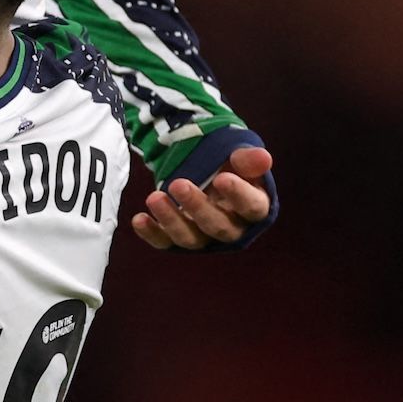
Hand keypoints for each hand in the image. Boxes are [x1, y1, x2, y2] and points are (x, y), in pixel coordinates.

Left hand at [130, 145, 272, 249]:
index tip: (221, 178)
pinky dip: (152, 234)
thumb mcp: (241, 159)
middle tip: (178, 184)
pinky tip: (139, 219)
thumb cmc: (232, 168)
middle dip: (197, 207)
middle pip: (218, 227)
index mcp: (254, 209)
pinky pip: (166, 243)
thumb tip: (263, 158)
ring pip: (191, 239)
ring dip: (171, 220)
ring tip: (154, 198)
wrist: (212, 175)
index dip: (238, 195)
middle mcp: (232, 228)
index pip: (252, 207)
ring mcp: (205, 237)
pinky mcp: (180, 239)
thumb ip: (249, 160)